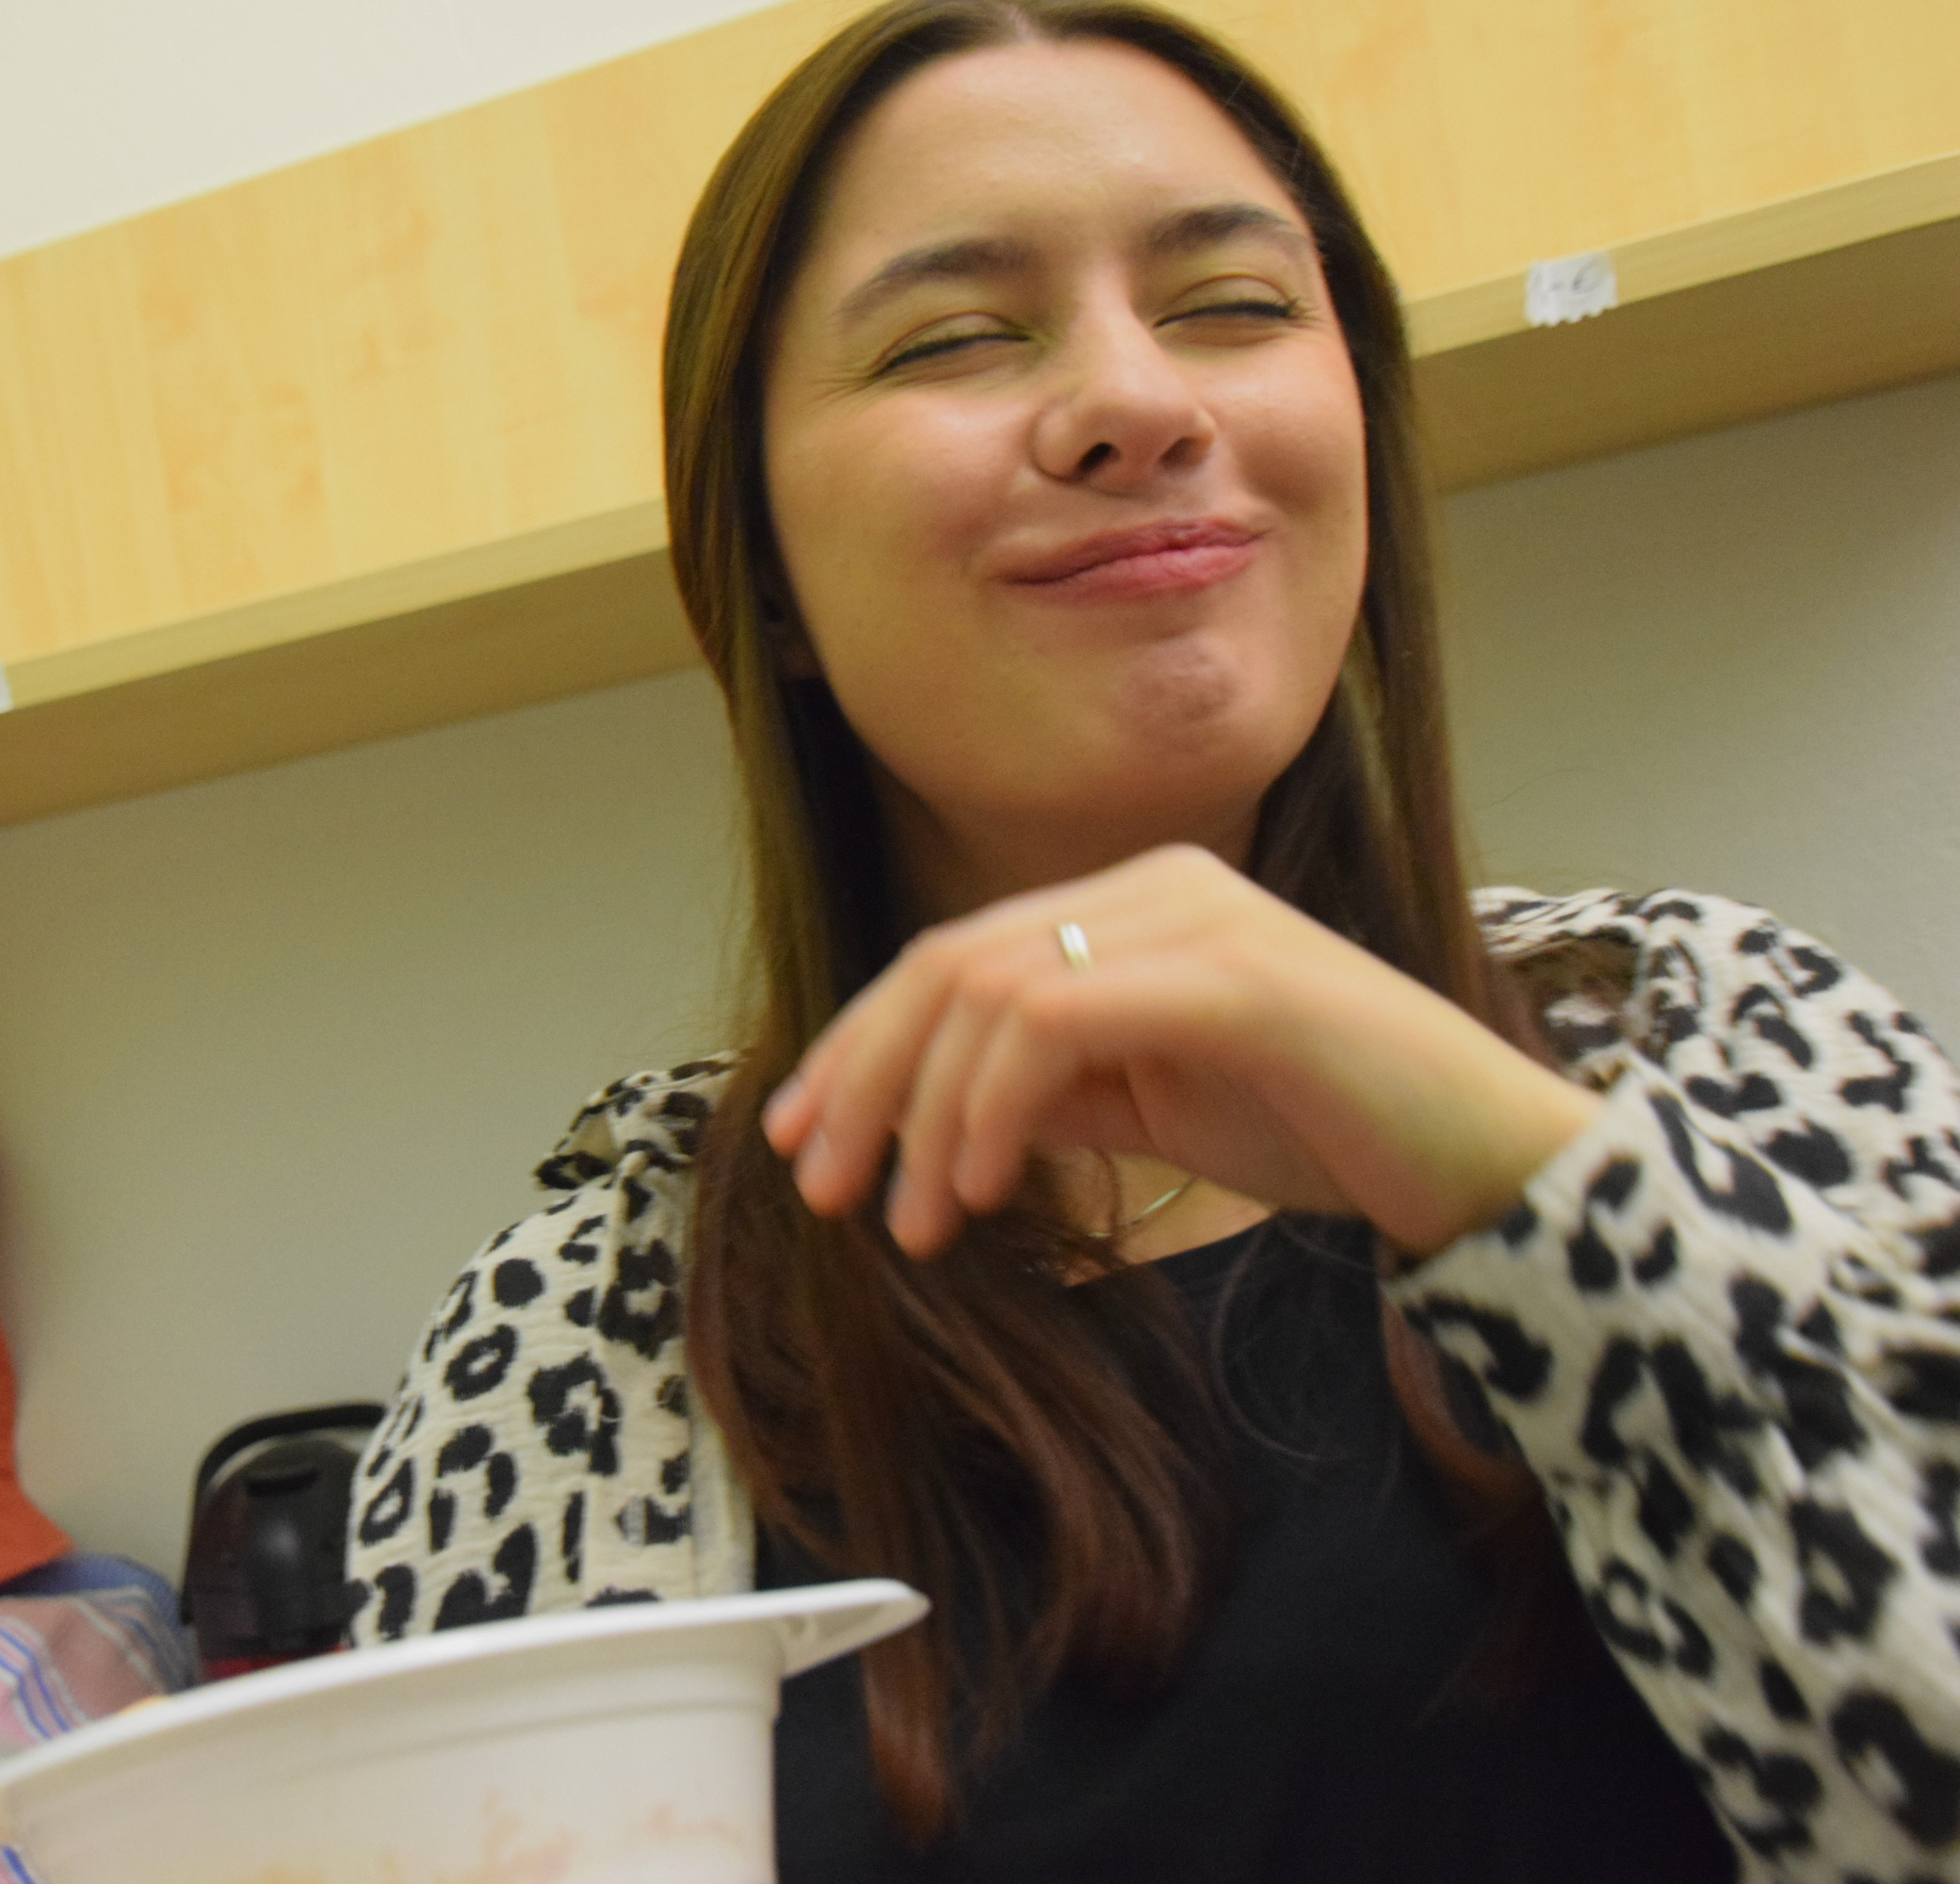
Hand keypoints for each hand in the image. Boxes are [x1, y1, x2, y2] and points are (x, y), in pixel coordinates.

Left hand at [759, 846, 1601, 1259]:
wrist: (1486, 1160)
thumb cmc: (1333, 1132)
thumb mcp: (1159, 1110)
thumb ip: (1058, 1094)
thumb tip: (941, 1119)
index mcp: (1138, 905)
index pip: (957, 960)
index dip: (862, 1047)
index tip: (803, 1141)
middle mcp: (1158, 887)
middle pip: (949, 965)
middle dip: (862, 1079)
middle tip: (819, 1188)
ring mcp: (1196, 920)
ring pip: (986, 994)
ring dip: (922, 1117)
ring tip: (909, 1225)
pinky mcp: (1231, 977)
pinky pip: (1056, 1024)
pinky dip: (992, 1110)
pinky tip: (981, 1191)